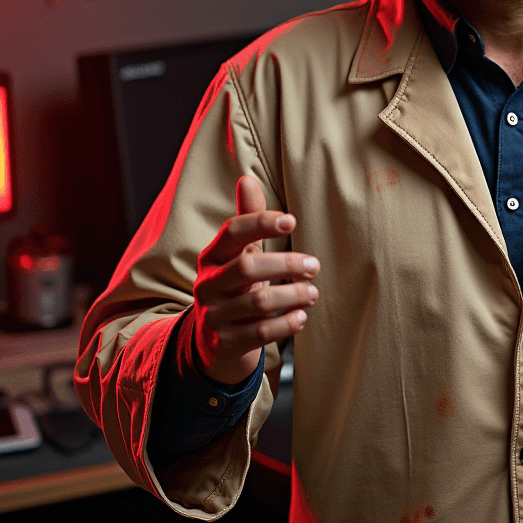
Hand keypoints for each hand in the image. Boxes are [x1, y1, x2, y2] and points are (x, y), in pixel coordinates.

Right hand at [193, 175, 319, 384]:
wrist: (213, 342)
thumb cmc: (235, 286)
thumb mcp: (239, 254)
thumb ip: (247, 219)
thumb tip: (246, 179)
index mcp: (212, 256)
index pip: (232, 232)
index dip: (261, 223)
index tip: (292, 221)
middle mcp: (208, 284)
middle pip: (247, 269)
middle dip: (286, 265)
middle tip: (315, 266)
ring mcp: (214, 316)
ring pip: (257, 303)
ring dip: (292, 295)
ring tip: (313, 292)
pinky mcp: (225, 343)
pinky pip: (260, 333)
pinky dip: (286, 324)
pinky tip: (302, 316)